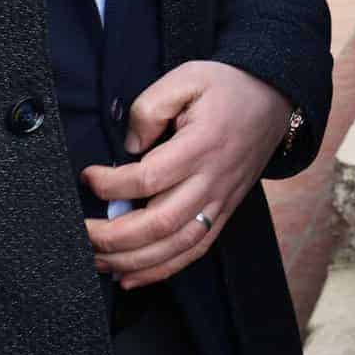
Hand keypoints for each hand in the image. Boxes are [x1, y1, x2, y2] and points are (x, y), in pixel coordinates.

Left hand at [82, 61, 291, 288]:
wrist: (274, 97)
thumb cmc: (226, 86)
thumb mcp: (187, 77)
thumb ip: (150, 107)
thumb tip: (130, 146)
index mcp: (201, 145)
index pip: (149, 178)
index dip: (111, 185)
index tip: (88, 177)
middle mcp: (213, 179)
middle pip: (160, 223)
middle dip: (112, 236)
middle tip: (80, 232)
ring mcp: (221, 200)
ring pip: (176, 246)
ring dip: (132, 261)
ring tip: (97, 260)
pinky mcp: (224, 210)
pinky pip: (195, 250)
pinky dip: (162, 270)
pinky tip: (131, 277)